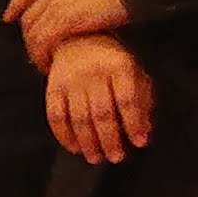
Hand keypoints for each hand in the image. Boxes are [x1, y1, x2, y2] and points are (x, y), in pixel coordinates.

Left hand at [7, 0, 133, 64]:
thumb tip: (73, 6)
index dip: (16, 5)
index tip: (9, 17)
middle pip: (29, 17)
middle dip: (28, 37)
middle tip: (34, 53)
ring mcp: (58, 5)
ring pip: (33, 33)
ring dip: (35, 51)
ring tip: (43, 64)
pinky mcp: (64, 21)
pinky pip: (43, 43)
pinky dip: (42, 56)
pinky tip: (49, 66)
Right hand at [40, 36, 154, 168]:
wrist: (77, 38)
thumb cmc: (112, 61)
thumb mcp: (134, 72)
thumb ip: (142, 100)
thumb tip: (144, 131)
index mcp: (119, 66)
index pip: (128, 100)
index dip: (134, 123)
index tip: (140, 143)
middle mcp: (93, 73)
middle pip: (102, 113)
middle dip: (110, 139)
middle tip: (117, 157)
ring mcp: (70, 81)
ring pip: (79, 118)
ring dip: (88, 142)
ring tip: (96, 158)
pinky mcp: (52, 88)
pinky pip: (56, 116)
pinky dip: (64, 136)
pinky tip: (74, 148)